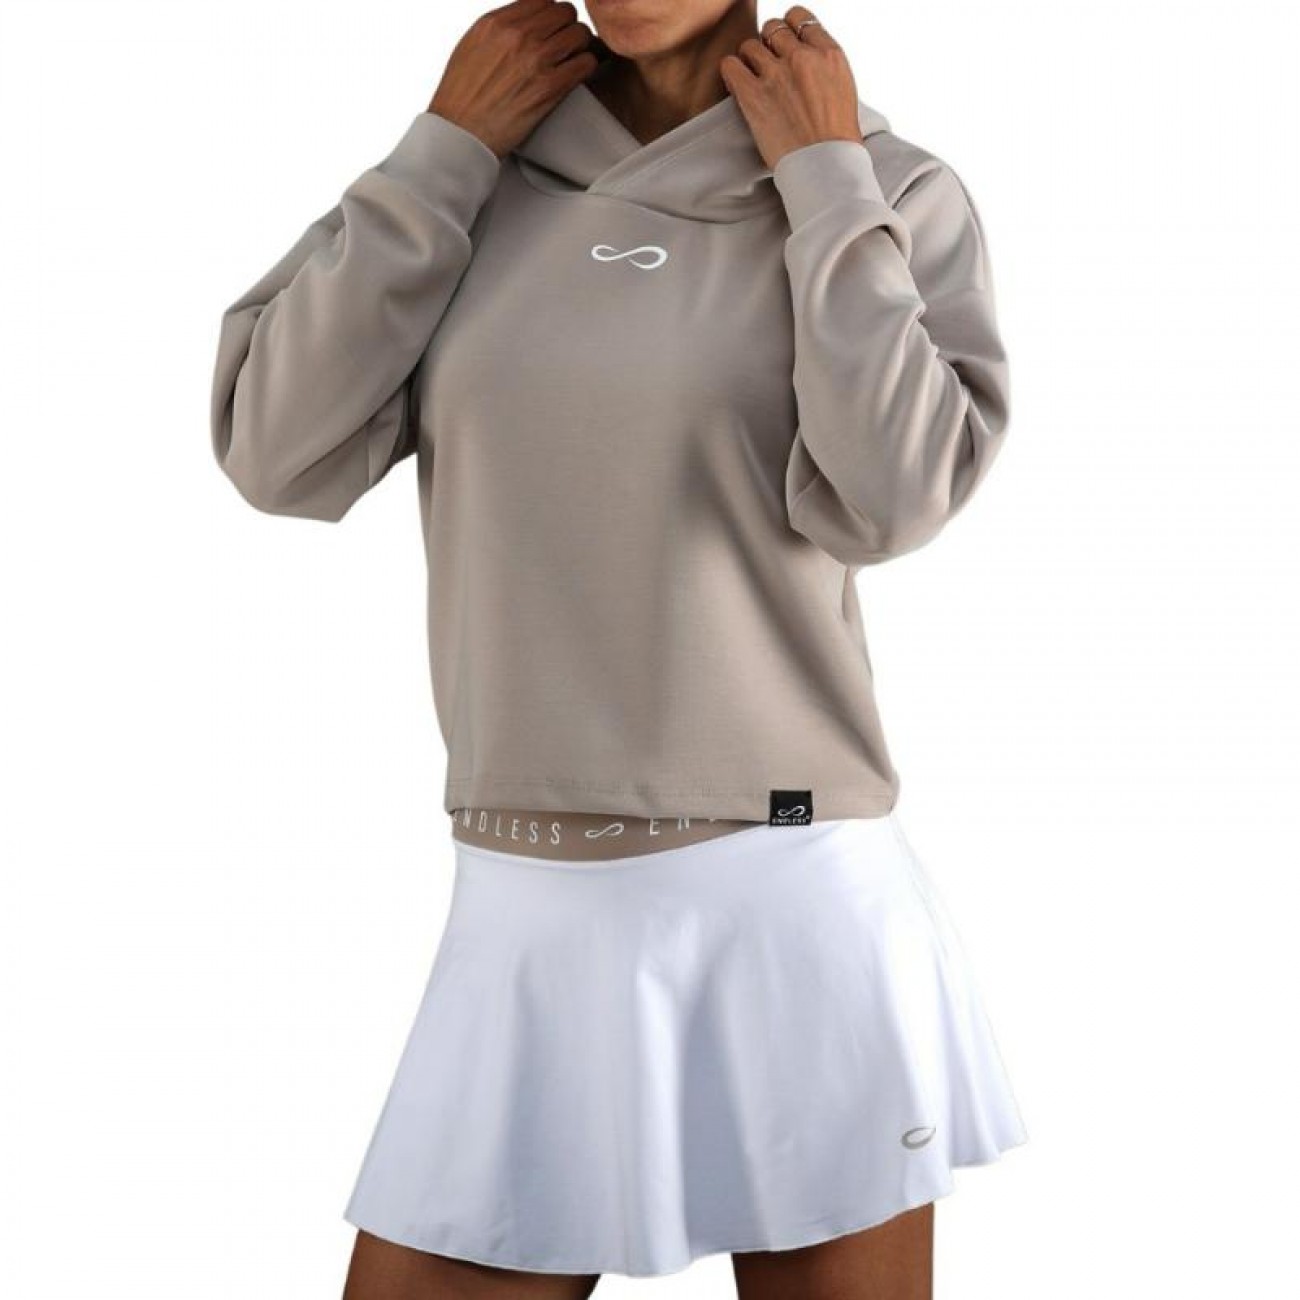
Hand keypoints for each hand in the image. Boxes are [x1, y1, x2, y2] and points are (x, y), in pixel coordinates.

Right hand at [428, 0, 599, 158]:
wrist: (461, 134)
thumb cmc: (463, 96)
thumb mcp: (472, 46)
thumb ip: (499, 28)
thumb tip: (524, 19)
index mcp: (496, 22)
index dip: (550, 14)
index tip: (551, 28)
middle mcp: (517, 35)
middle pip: (564, 12)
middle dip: (567, 27)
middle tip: (565, 45)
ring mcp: (535, 59)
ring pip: (579, 34)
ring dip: (580, 46)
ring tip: (572, 60)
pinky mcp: (549, 87)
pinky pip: (585, 63)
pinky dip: (586, 67)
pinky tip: (578, 75)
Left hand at [719, 7, 862, 170]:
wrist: (825, 167)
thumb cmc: (837, 140)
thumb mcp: (843, 90)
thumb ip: (823, 67)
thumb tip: (807, 58)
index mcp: (829, 54)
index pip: (800, 19)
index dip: (789, 30)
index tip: (785, 44)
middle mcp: (802, 58)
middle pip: (773, 29)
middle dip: (769, 44)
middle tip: (769, 66)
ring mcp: (776, 75)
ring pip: (750, 45)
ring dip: (750, 60)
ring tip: (754, 79)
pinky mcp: (753, 96)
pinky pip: (730, 65)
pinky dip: (731, 72)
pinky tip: (738, 85)